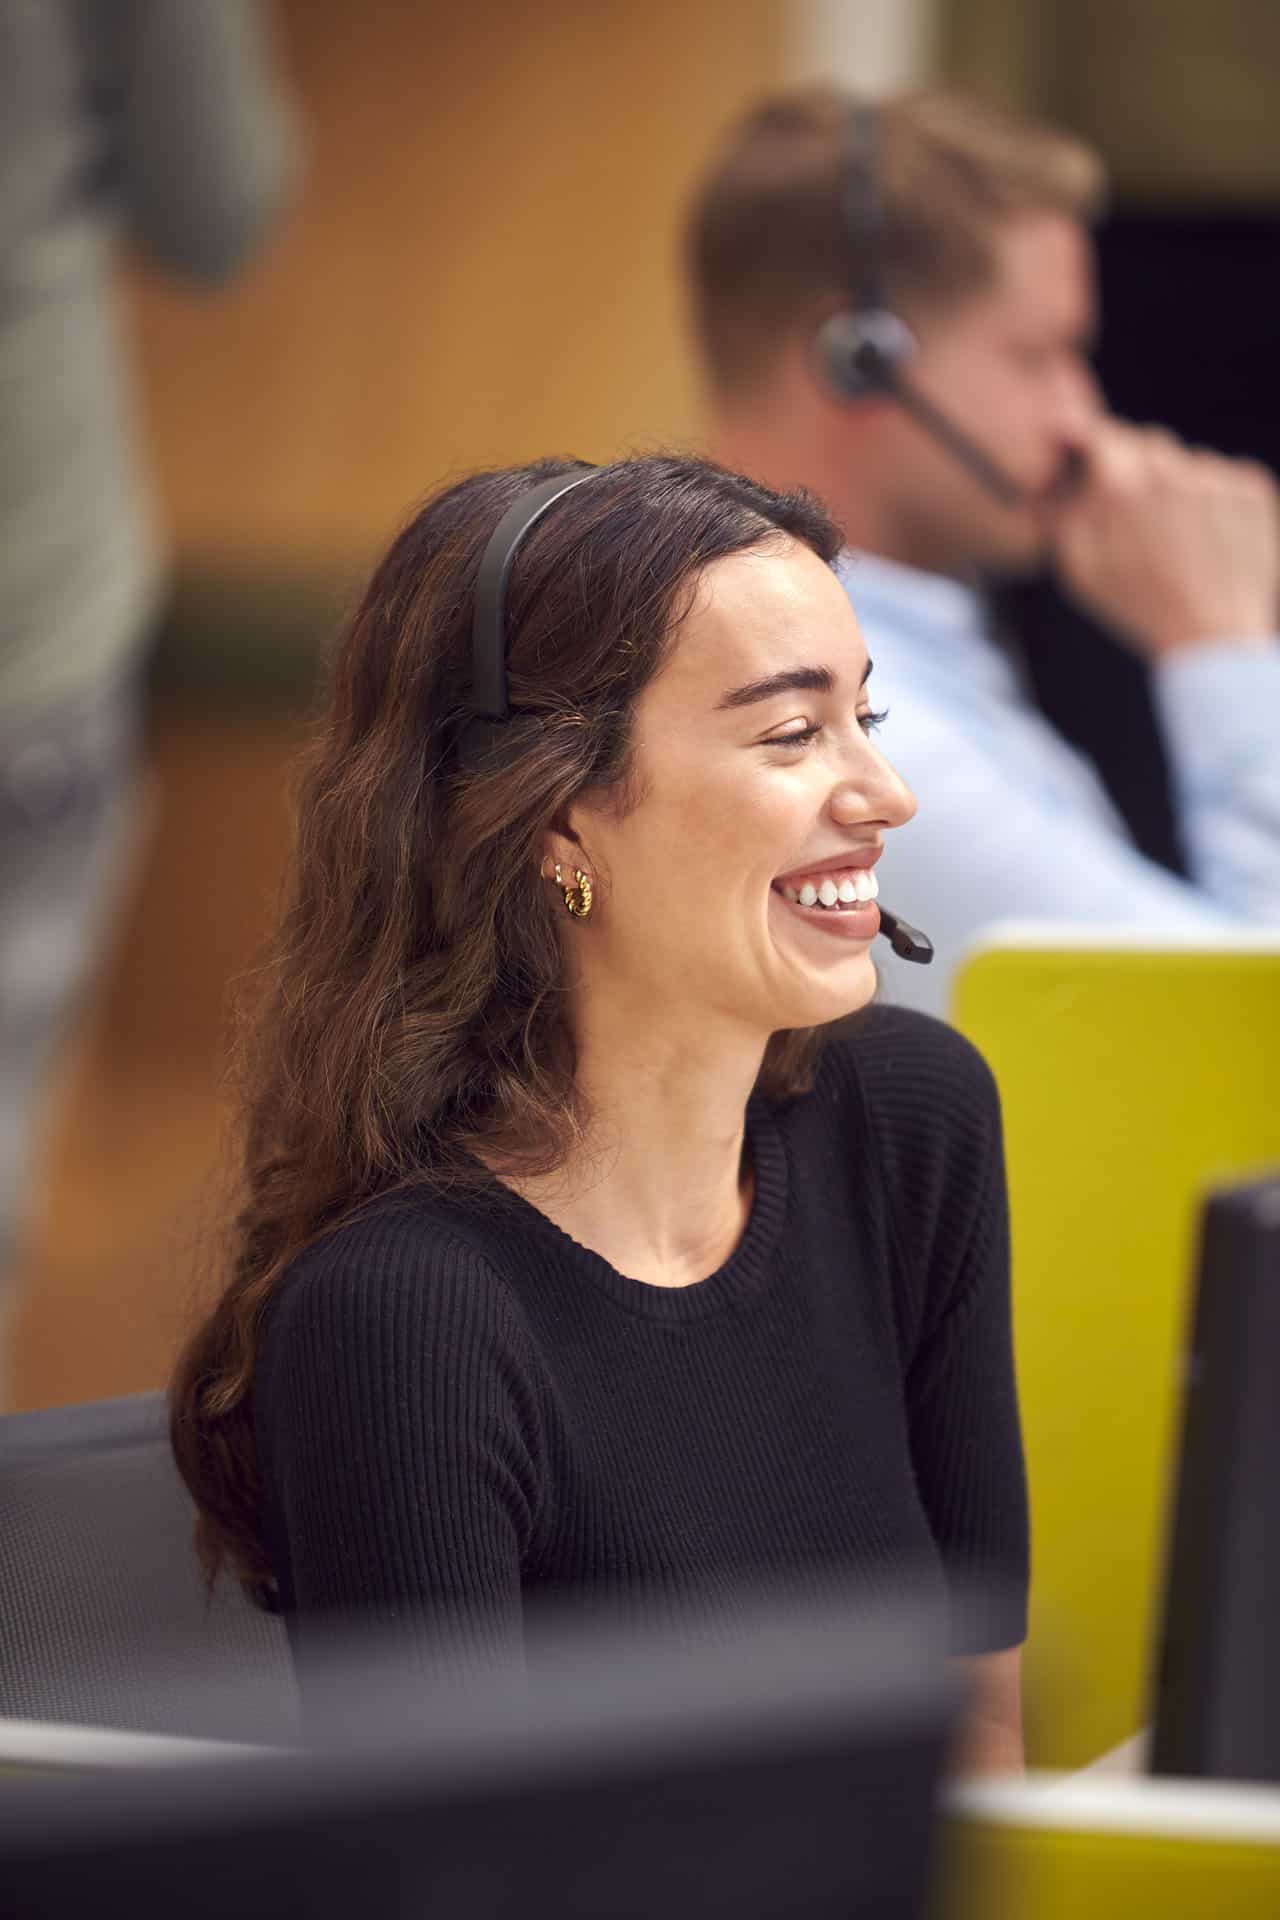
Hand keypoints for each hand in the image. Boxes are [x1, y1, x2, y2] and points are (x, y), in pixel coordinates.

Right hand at [1048, 420, 1279, 660]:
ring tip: (1176, 536)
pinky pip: (1225, 475)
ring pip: (1189, 460)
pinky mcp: (1253, 489)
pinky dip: (1214, 497)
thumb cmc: (1137, 607)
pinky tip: (1207, 538)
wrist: (1212, 637)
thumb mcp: (1080, 569)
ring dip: (1177, 484)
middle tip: (1136, 509)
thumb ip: (1063, 514)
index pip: (1104, 435)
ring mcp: (1217, 478)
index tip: (1090, 451)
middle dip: (1137, 464)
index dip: (1094, 442)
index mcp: (1124, 488)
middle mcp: (1172, 471)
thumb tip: (1058, 476)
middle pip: (1148, 441)